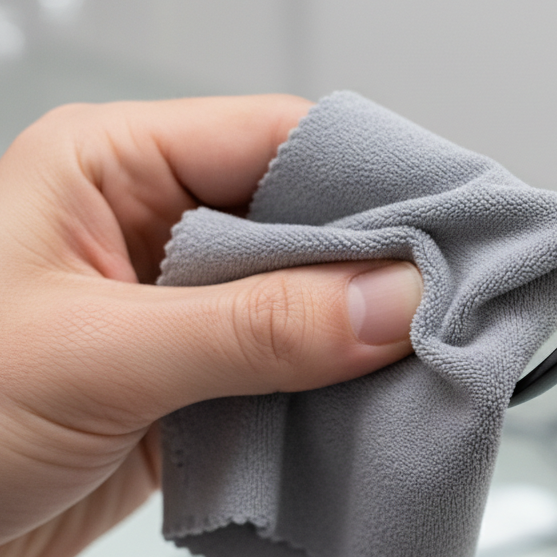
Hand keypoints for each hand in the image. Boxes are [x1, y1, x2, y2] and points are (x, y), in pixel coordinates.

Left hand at [0, 96, 421, 556]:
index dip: (375, 182)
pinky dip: (335, 400)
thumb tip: (392, 304)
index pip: (278, 143)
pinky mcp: (192, 388)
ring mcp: (178, 313)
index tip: (455, 232)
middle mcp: (153, 231)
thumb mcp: (98, 357)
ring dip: (364, 344)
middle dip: (381, 274)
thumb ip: (254, 329)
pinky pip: (287, 378)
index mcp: (112, 169)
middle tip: (458, 312)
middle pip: (307, 227)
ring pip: (308, 308)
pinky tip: (375, 413)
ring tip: (434, 368)